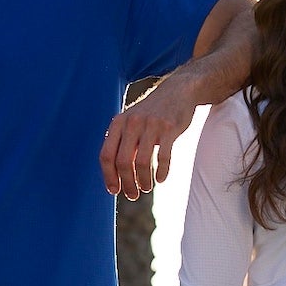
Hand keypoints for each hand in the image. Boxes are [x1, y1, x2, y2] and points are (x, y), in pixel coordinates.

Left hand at [101, 79, 196, 200]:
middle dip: (127, 183)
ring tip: (146, 188)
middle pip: (123, 162)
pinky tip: (161, 179)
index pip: (106, 155)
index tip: (114, 190)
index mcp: (118, 123)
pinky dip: (161, 172)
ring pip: (142, 163)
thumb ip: (122, 142)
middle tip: (133, 195)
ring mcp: (151, 125)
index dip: (109, 176)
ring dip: (143, 181)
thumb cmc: (152, 112)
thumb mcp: (131, 121)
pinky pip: (163, 157)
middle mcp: (132, 123)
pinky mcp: (169, 128)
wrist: (178, 91)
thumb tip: (115, 175)